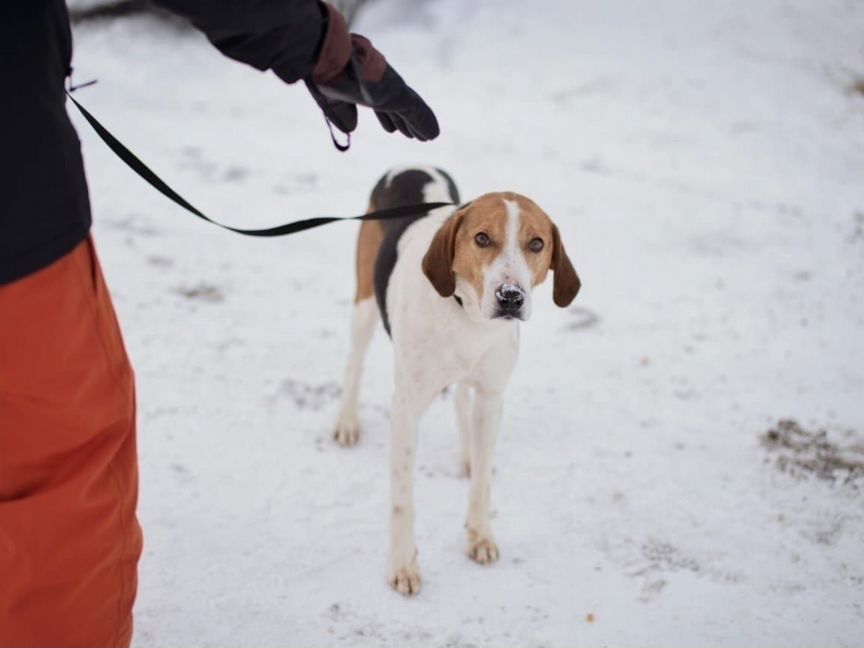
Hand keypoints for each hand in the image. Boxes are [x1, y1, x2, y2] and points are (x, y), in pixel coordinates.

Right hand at [306, 2, 438, 140]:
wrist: (334, 60)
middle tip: (411, 134)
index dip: (386, 117)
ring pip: (410, 111)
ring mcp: (393, 89)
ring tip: (426, 137)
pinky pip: (417, 112)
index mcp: (366, 85)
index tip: (391, 129)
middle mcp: (382, 86)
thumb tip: (351, 128)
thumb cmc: (327, 75)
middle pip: (397, 108)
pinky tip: (433, 135)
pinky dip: (425, 123)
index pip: (379, 104)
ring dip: (417, 125)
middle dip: (403, 121)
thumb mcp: (332, 99)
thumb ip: (342, 113)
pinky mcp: (400, 94)